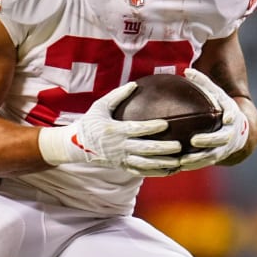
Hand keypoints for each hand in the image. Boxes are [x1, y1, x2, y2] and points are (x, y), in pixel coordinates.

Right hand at [38, 82, 181, 175]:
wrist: (77, 145)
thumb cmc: (91, 122)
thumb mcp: (100, 106)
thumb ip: (117, 95)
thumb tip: (135, 84)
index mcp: (114, 130)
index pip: (136, 129)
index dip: (151, 127)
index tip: (166, 124)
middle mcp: (119, 146)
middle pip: (144, 149)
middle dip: (163, 149)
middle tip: (179, 146)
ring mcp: (121, 158)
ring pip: (145, 164)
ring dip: (162, 164)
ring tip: (178, 162)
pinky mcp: (122, 167)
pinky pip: (141, 172)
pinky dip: (156, 172)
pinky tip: (170, 170)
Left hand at [174, 68, 249, 171]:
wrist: (239, 131)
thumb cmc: (223, 108)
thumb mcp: (217, 94)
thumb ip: (204, 83)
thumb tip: (186, 71)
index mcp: (231, 118)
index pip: (232, 116)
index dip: (231, 116)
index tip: (227, 117)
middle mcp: (229, 135)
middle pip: (220, 140)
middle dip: (208, 141)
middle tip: (194, 140)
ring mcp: (223, 149)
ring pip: (211, 156)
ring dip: (198, 160)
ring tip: (183, 160)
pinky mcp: (216, 158)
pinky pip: (203, 163)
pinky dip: (192, 165)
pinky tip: (177, 166)